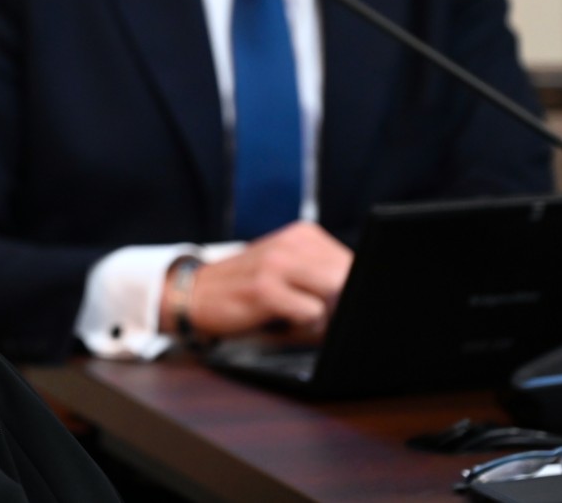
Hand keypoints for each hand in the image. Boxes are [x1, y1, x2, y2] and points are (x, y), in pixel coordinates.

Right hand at [185, 222, 351, 341]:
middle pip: (350, 278)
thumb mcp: (289, 273)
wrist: (195, 294)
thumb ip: (325, 279)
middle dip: (342, 304)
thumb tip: (365, 303)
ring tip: (295, 316)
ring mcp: (278, 263)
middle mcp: (293, 243)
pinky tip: (281, 321)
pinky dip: (305, 327)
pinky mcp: (266, 288)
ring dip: (324, 316)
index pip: (355, 263)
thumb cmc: (249, 290)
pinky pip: (313, 314)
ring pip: (336, 294)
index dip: (353, 291)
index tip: (339, 305)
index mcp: (304, 235)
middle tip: (315, 315)